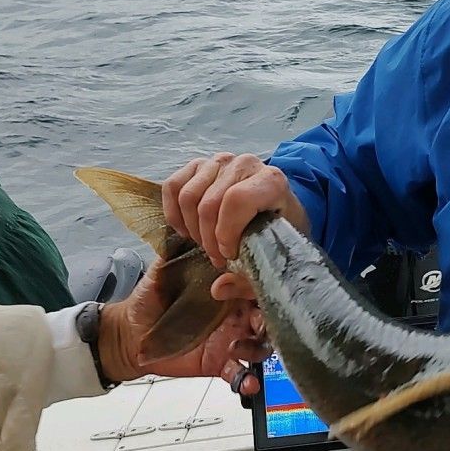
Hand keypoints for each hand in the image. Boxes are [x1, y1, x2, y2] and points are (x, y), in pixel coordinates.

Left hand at [96, 258, 271, 391]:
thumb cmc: (150, 299)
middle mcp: (236, 313)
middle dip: (270, 318)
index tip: (234, 285)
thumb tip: (184, 229)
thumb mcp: (163, 271)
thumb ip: (177, 252)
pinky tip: (247, 383)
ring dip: (258, 348)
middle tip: (255, 322)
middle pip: (268, 315)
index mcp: (228, 289)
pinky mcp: (221, 364)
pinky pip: (243, 374)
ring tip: (238, 349)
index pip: (255, 283)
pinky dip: (248, 380)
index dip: (255, 283)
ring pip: (262, 345)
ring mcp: (232, 340)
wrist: (129, 333)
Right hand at [163, 153, 308, 269]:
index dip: (226, 233)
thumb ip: (248, 278)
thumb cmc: (276, 231)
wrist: (276, 208)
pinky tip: (187, 231)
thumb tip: (219, 288)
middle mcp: (246, 164)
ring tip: (205, 244)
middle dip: (208, 239)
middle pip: (208, 203)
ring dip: (192, 228)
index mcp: (272, 181)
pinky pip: (173, 186)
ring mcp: (221, 161)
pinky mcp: (200, 165)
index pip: (236, 200)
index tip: (228, 255)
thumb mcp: (272, 256)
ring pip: (188, 196)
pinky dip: (174, 213)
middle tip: (217, 258)